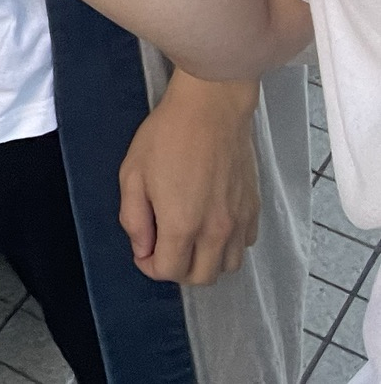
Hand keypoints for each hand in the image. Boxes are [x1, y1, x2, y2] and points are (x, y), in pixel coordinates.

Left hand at [118, 72, 262, 283]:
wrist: (211, 109)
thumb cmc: (166, 136)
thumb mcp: (132, 174)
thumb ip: (134, 218)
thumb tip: (142, 248)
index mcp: (182, 225)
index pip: (170, 271)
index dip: (150, 266)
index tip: (142, 251)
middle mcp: (216, 231)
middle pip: (201, 278)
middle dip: (177, 270)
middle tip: (162, 248)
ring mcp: (239, 222)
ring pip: (228, 267)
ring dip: (205, 262)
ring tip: (187, 239)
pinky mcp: (254, 209)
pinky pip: (244, 245)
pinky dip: (227, 246)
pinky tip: (211, 225)